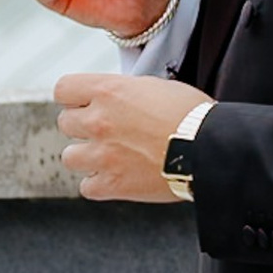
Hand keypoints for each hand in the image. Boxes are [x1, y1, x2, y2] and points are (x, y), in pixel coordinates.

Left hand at [55, 72, 206, 203]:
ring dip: (86, 157)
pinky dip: (99, 185)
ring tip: (108, 156)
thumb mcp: (154, 86)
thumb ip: (123, 91)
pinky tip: (116, 177)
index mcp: (108, 91)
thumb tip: (112, 98)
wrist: (210, 148)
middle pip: (65, 123)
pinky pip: (87, 187)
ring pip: (69, 157)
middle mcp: (99, 121)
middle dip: (83, 127)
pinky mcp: (113, 185)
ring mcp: (102, 155)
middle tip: (106, 131)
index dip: (74, 97)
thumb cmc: (191, 115)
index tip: (84, 103)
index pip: (62, 89)